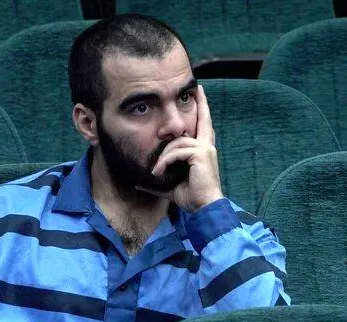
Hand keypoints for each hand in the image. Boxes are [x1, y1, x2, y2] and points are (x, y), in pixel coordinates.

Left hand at [137, 84, 223, 211]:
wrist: (204, 208)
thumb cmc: (191, 197)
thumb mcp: (169, 185)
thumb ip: (157, 181)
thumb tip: (139, 182)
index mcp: (203, 150)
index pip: (203, 126)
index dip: (202, 110)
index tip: (200, 94)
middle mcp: (207, 146)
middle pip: (203, 120)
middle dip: (201, 104)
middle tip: (198, 89)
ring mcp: (206, 149)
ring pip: (177, 142)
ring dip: (163, 157)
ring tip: (156, 172)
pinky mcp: (201, 154)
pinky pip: (177, 151)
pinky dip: (165, 162)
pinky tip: (159, 173)